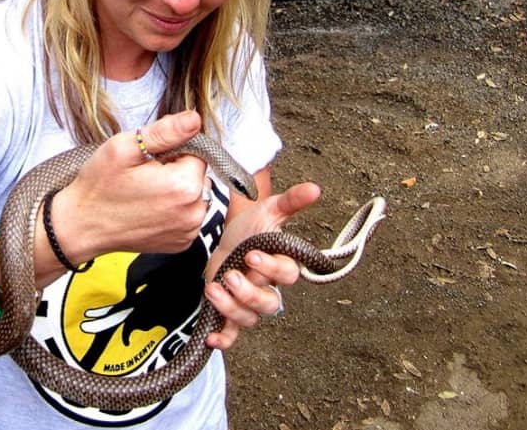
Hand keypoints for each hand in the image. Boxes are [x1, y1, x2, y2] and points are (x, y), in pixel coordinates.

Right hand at [54, 111, 212, 260]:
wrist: (81, 227)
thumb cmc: (99, 187)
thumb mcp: (124, 148)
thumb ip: (164, 132)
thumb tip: (193, 119)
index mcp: (184, 186)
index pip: (197, 152)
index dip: (172, 151)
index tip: (148, 160)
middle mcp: (193, 212)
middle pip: (198, 174)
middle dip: (176, 170)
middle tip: (143, 176)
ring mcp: (188, 231)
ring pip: (194, 194)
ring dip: (177, 189)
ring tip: (145, 193)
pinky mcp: (182, 243)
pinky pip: (187, 214)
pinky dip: (174, 209)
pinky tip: (149, 209)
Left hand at [202, 182, 320, 349]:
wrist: (226, 238)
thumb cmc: (251, 228)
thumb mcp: (268, 211)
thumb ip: (291, 202)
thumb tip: (315, 188)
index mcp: (281, 265)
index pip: (286, 274)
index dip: (270, 268)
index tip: (251, 255)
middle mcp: (269, 288)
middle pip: (269, 303)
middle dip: (248, 293)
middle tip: (230, 276)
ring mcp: (249, 303)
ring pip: (249, 317)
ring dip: (231, 307)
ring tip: (213, 289)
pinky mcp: (230, 311)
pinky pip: (232, 333)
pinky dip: (224, 339)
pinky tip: (211, 337)